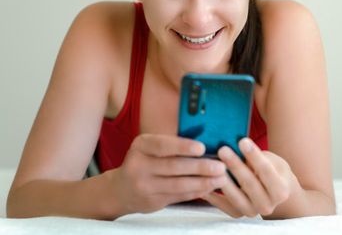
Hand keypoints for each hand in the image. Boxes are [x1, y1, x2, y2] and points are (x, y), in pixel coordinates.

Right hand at [110, 134, 227, 214]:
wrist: (120, 190)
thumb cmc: (143, 161)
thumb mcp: (149, 147)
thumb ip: (171, 145)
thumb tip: (205, 139)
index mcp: (140, 146)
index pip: (162, 145)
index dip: (182, 146)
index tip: (202, 148)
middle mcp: (139, 166)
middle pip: (173, 167)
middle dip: (200, 167)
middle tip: (220, 166)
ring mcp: (144, 186)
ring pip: (178, 185)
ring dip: (203, 182)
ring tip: (220, 178)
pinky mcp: (152, 202)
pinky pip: (178, 197)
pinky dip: (196, 192)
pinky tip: (209, 187)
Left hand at [201, 138, 294, 217]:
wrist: (272, 192)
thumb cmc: (271, 170)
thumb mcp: (271, 161)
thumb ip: (258, 157)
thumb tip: (238, 144)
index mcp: (281, 191)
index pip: (266, 171)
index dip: (254, 155)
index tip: (243, 140)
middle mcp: (268, 205)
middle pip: (250, 184)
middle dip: (235, 165)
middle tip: (223, 149)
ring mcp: (252, 212)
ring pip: (236, 197)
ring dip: (223, 180)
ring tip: (212, 165)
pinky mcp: (238, 214)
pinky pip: (223, 206)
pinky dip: (213, 195)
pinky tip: (203, 183)